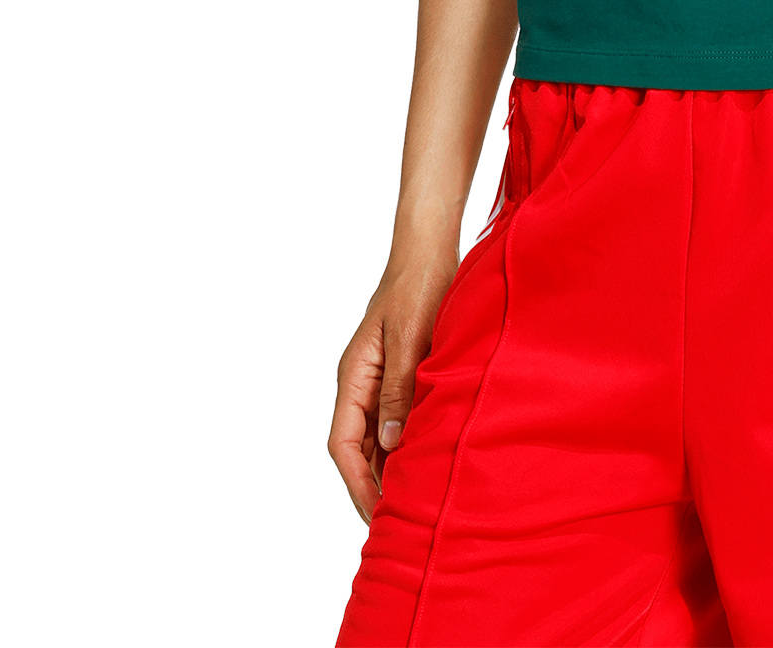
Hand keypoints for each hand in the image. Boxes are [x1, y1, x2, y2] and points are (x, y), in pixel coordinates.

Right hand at [327, 233, 462, 523]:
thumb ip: (398, 389)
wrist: (430, 248)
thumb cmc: (419, 285)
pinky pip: (397, 418)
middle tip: (397, 523)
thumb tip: (393, 443)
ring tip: (411, 502)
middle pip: (359, 447)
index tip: (378, 514)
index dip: (358, 483)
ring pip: (378, 437)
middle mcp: (363, 383)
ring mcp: (382, 379)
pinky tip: (424, 461)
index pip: (342, 445)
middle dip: (373, 486)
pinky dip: (406, 444)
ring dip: (390, 468)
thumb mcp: (409, 337)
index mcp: (354, 377)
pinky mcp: (403, 373)